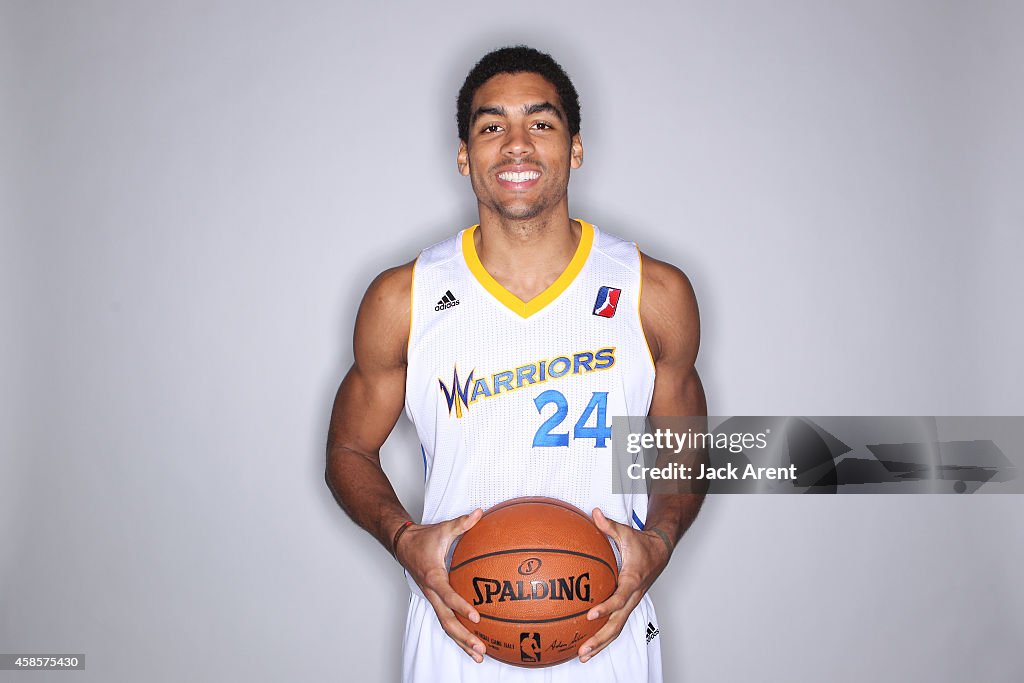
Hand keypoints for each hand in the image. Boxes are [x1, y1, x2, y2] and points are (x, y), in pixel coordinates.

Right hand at [395, 509, 486, 662]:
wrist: (402, 544)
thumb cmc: (423, 538)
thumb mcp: (442, 529)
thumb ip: (462, 523)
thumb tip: (479, 513)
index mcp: (433, 576)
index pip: (448, 595)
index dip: (461, 606)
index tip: (476, 616)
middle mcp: (432, 593)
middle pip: (447, 620)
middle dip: (464, 636)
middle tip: (481, 648)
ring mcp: (432, 599)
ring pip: (446, 625)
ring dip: (462, 641)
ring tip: (480, 655)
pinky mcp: (435, 601)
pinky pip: (446, 620)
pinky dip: (458, 633)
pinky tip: (472, 642)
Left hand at [578, 508, 671, 662]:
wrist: (661, 552)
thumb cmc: (642, 544)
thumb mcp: (627, 533)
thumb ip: (609, 525)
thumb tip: (594, 513)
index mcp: (632, 580)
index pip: (619, 598)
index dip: (606, 607)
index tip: (590, 614)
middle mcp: (633, 597)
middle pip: (617, 623)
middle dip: (600, 638)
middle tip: (583, 649)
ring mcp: (631, 604)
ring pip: (616, 629)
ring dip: (601, 643)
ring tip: (583, 655)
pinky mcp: (628, 606)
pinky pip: (616, 624)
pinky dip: (603, 636)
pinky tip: (589, 644)